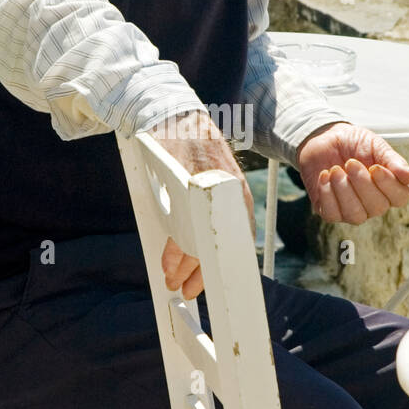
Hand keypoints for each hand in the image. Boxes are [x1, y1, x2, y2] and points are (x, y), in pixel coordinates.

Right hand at [146, 108, 255, 299]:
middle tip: (190, 290)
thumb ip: (219, 204)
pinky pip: (178, 232)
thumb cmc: (198, 148)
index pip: (237, 241)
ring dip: (182, 268)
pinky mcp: (183, 194)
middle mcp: (226, 200)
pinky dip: (172, 252)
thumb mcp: (217, 177)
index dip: (224, 265)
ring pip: (195, 245)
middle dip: (200, 274)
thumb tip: (212, 233)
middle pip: (215, 249)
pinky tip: (168, 264)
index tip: (212, 280)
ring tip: (174, 281)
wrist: (179, 118)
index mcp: (239, 196)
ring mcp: (204, 198)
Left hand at [296, 121, 408, 223]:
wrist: (324, 139)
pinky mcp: (332, 212)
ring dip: (343, 190)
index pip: (400, 198)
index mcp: (390, 186)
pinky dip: (327, 194)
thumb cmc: (353, 143)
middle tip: (350, 163)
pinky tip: (325, 176)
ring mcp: (354, 210)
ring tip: (335, 170)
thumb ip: (393, 161)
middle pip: (377, 207)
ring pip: (355, 215)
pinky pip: (332, 214)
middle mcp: (374, 203)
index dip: (388, 185)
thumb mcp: (376, 145)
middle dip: (362, 183)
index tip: (375, 167)